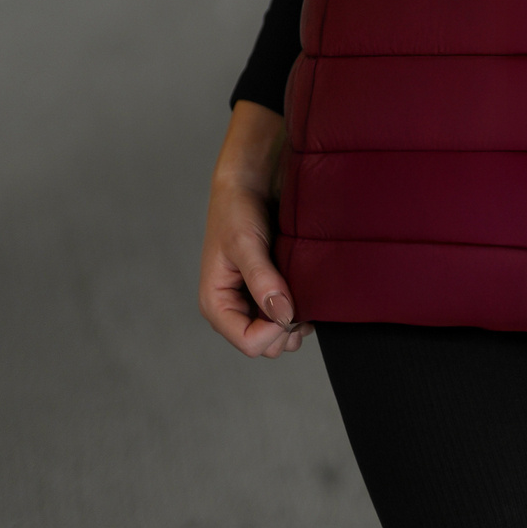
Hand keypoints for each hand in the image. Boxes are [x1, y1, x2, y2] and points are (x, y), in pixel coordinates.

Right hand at [199, 100, 312, 358]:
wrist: (251, 181)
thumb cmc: (237, 208)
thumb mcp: (246, 243)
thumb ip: (262, 280)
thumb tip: (282, 315)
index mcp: (217, 304)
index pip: (250, 344)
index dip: (275, 331)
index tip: (293, 305)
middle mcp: (234, 308)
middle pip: (267, 345)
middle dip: (287, 328)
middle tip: (303, 298)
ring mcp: (253, 301)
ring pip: (280, 335)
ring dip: (296, 321)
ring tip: (307, 293)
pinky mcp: (271, 290)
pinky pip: (289, 316)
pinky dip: (302, 310)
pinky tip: (309, 290)